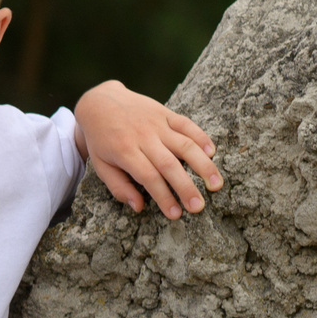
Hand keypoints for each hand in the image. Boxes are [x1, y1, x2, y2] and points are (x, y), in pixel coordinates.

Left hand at [74, 82, 221, 218]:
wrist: (100, 103)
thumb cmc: (101, 140)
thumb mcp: (100, 165)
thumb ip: (118, 187)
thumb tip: (138, 207)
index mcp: (125, 152)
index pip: (148, 177)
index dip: (163, 197)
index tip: (176, 214)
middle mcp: (143, 137)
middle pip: (169, 165)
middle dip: (186, 188)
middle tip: (199, 207)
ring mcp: (156, 124)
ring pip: (184, 144)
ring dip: (202, 165)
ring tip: (216, 184)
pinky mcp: (166, 113)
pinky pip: (187, 124)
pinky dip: (201, 137)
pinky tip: (212, 153)